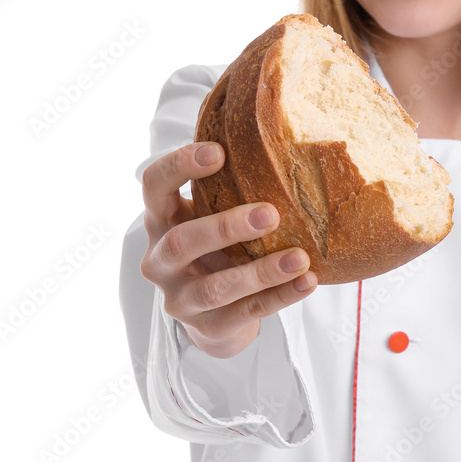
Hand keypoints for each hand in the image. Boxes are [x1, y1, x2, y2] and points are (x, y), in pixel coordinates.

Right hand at [139, 142, 316, 357]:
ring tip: (300, 257)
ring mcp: (180, 299)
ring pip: (216, 287)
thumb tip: (284, 134)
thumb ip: (229, 185)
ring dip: (261, 271)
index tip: (218, 151)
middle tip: (270, 213)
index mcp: (161, 220)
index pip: (153, 186)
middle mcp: (160, 261)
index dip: (179, 166)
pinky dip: (280, 297)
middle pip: (181, 242)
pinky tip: (306, 281)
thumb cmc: (218, 247)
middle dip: (225, 227)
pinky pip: (245, 313)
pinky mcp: (207, 328)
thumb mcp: (212, 214)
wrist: (213, 315)